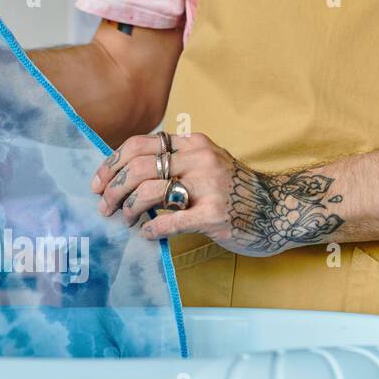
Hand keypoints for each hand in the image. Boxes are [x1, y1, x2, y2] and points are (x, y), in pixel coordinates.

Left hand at [90, 133, 345, 256]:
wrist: (280, 210)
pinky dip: (151, 230)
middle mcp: (199, 159)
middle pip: (139, 167)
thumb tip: (127, 175)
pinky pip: (169, 222)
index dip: (112, 164)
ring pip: (149, 192)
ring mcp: (208, 187)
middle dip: (113, 189)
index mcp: (193, 144)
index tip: (99, 183)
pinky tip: (146, 234)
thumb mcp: (207, 165)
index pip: (139, 144)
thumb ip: (175, 164)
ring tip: (126, 221)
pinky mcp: (213, 215)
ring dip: (129, 209)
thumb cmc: (236, 192)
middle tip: (105, 207)